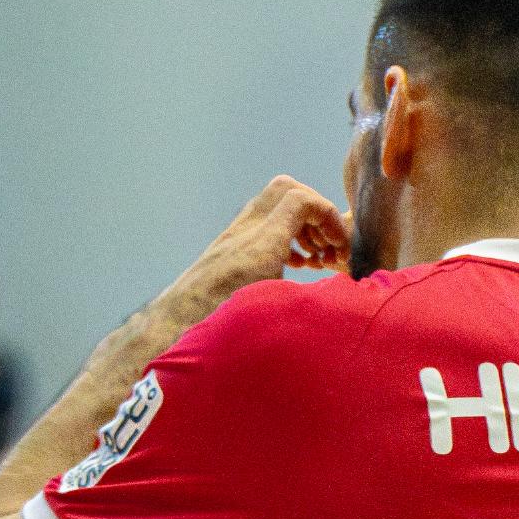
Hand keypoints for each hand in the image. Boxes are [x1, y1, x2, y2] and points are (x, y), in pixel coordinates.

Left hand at [170, 176, 350, 316]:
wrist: (175, 325)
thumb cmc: (223, 318)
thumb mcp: (277, 308)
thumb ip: (311, 298)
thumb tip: (344, 299)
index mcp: (262, 241)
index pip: (301, 199)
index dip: (328, 216)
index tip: (341, 245)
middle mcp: (246, 231)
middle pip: (286, 192)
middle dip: (315, 213)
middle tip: (329, 244)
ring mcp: (236, 238)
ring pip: (274, 208)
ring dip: (301, 225)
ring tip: (317, 257)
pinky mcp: (230, 252)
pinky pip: (264, 227)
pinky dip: (287, 237)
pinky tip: (297, 264)